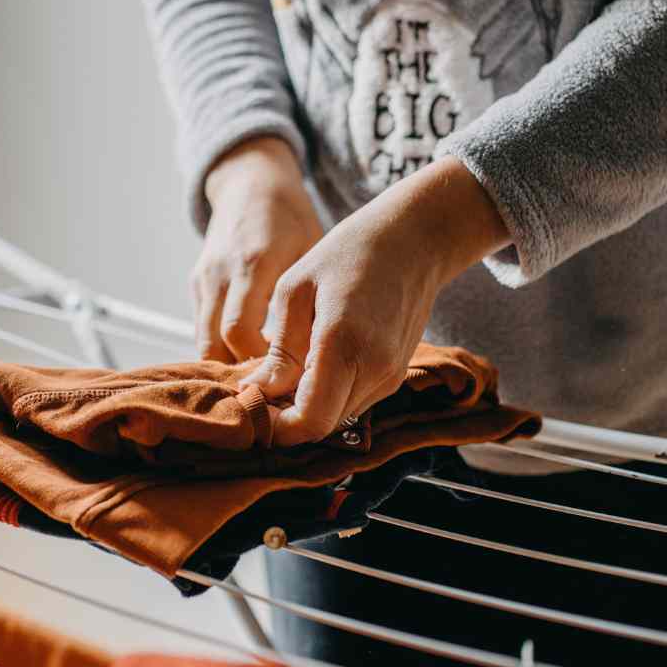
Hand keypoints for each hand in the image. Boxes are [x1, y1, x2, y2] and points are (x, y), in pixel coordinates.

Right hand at [191, 136, 323, 361]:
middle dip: (242, 373)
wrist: (250, 182)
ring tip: (263, 380)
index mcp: (254, 262)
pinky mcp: (196, 283)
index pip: (240, 331)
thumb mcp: (310, 250)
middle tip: (276, 389)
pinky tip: (251, 357)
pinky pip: (203, 328)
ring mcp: (204, 278)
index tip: (288, 379)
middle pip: (214, 345)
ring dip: (229, 364)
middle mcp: (221, 273)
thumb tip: (323, 356)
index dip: (259, 363)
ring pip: (203, 342)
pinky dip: (223, 348)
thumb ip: (309, 299)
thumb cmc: (289, 217)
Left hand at [244, 157, 509, 445]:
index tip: (251, 406)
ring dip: (307, 407)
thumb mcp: (296, 289)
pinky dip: (328, 395)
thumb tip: (255, 392)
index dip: (276, 427)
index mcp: (344, 345)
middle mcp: (374, 370)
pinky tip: (311, 365)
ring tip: (282, 374)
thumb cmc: (349, 252)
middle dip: (286, 419)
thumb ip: (279, 350)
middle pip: (322, 427)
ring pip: (338, 418)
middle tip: (259, 391)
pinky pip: (354, 401)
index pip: (309, 421)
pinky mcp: (395, 374)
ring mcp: (390, 375)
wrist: (414, 239)